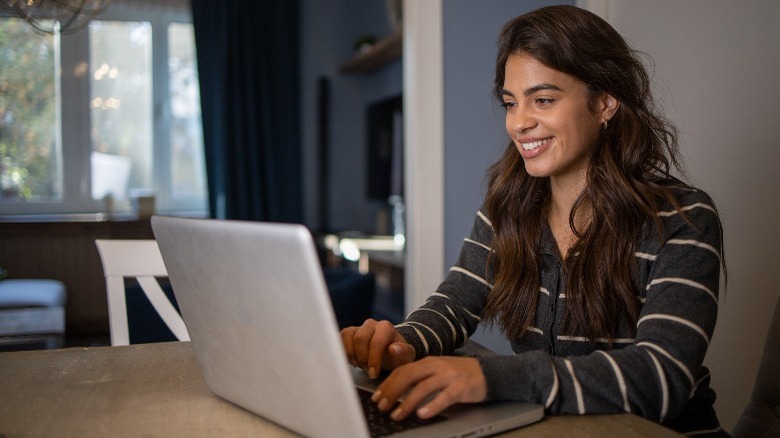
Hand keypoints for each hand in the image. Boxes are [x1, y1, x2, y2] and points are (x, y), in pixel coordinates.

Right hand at [340, 319, 415, 378]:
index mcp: (386, 327)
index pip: (376, 342)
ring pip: (347, 337)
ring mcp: (359, 327)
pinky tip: (352, 361)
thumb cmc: (398, 355)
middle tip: (367, 370)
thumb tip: (393, 349)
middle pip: (359, 338)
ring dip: (352, 355)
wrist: (390, 352)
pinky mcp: (349, 333)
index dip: (373, 359)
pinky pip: (340, 338)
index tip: (373, 374)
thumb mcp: (407, 356)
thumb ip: (403, 352)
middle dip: (362, 358)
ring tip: (360, 365)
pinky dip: (343, 352)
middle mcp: (371, 324)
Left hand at [372, 356, 486, 420]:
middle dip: (392, 391)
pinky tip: (422, 414)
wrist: (488, 372)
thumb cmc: (459, 374)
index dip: (387, 383)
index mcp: (428, 362)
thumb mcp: (437, 370)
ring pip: (423, 387)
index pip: (402, 370)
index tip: (377, 397)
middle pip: (408, 376)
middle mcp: (436, 366)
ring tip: (397, 415)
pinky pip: (444, 397)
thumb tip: (396, 390)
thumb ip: (420, 376)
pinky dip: (432, 406)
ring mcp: (448, 376)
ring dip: (407, 402)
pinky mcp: (461, 387)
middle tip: (381, 406)